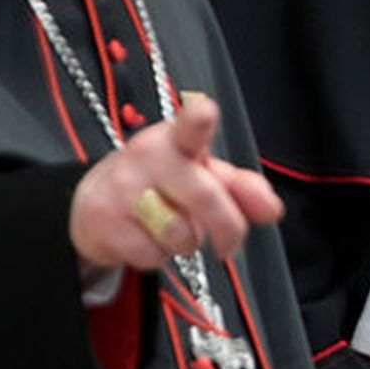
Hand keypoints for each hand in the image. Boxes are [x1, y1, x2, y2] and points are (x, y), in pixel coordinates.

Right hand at [69, 94, 282, 270]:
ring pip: (180, 234)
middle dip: (228, 229)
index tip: (205, 111)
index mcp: (178, 138)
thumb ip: (244, 189)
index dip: (199, 120)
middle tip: (228, 242)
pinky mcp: (103, 219)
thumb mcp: (205, 177)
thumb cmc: (162, 184)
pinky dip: (158, 257)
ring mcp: (122, 186)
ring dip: (187, 243)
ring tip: (172, 228)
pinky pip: (152, 255)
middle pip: (206, 198)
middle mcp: (148, 154)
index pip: (190, 126)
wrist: (97, 204)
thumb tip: (272, 210)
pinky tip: (146, 238)